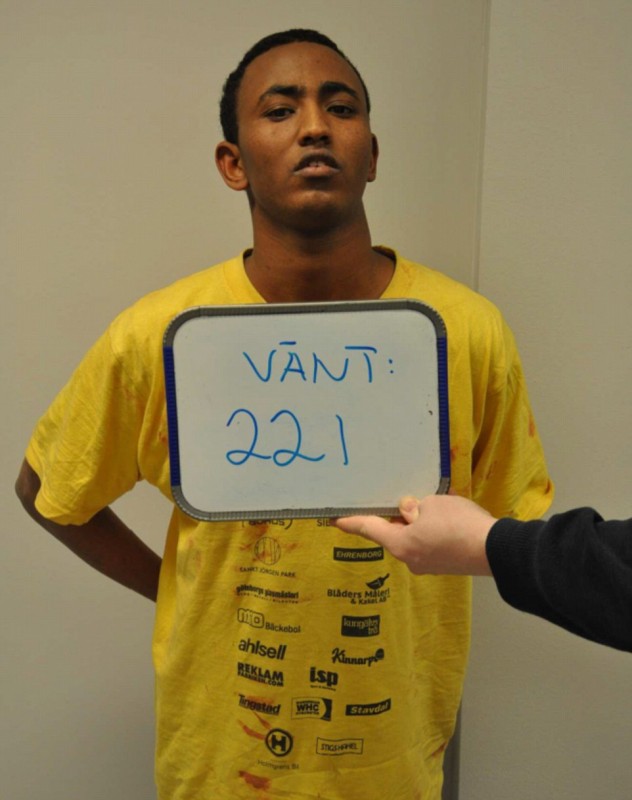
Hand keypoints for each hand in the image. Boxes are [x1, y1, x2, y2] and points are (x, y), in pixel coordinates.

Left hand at [334, 494, 495, 575]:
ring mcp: (428, 565)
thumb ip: (414, 507)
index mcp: (400, 544)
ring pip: (414, 538)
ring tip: (434, 508)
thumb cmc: (458, 524)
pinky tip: (446, 520)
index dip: (351, 523)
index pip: (369, 529)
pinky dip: (432, 531)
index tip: (335, 520)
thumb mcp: (432, 505)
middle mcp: (410, 559)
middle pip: (393, 534)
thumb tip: (408, 511)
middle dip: (397, 518)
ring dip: (418, 524)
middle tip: (403, 500)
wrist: (496, 549)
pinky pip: (430, 544)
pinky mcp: (444, 565)